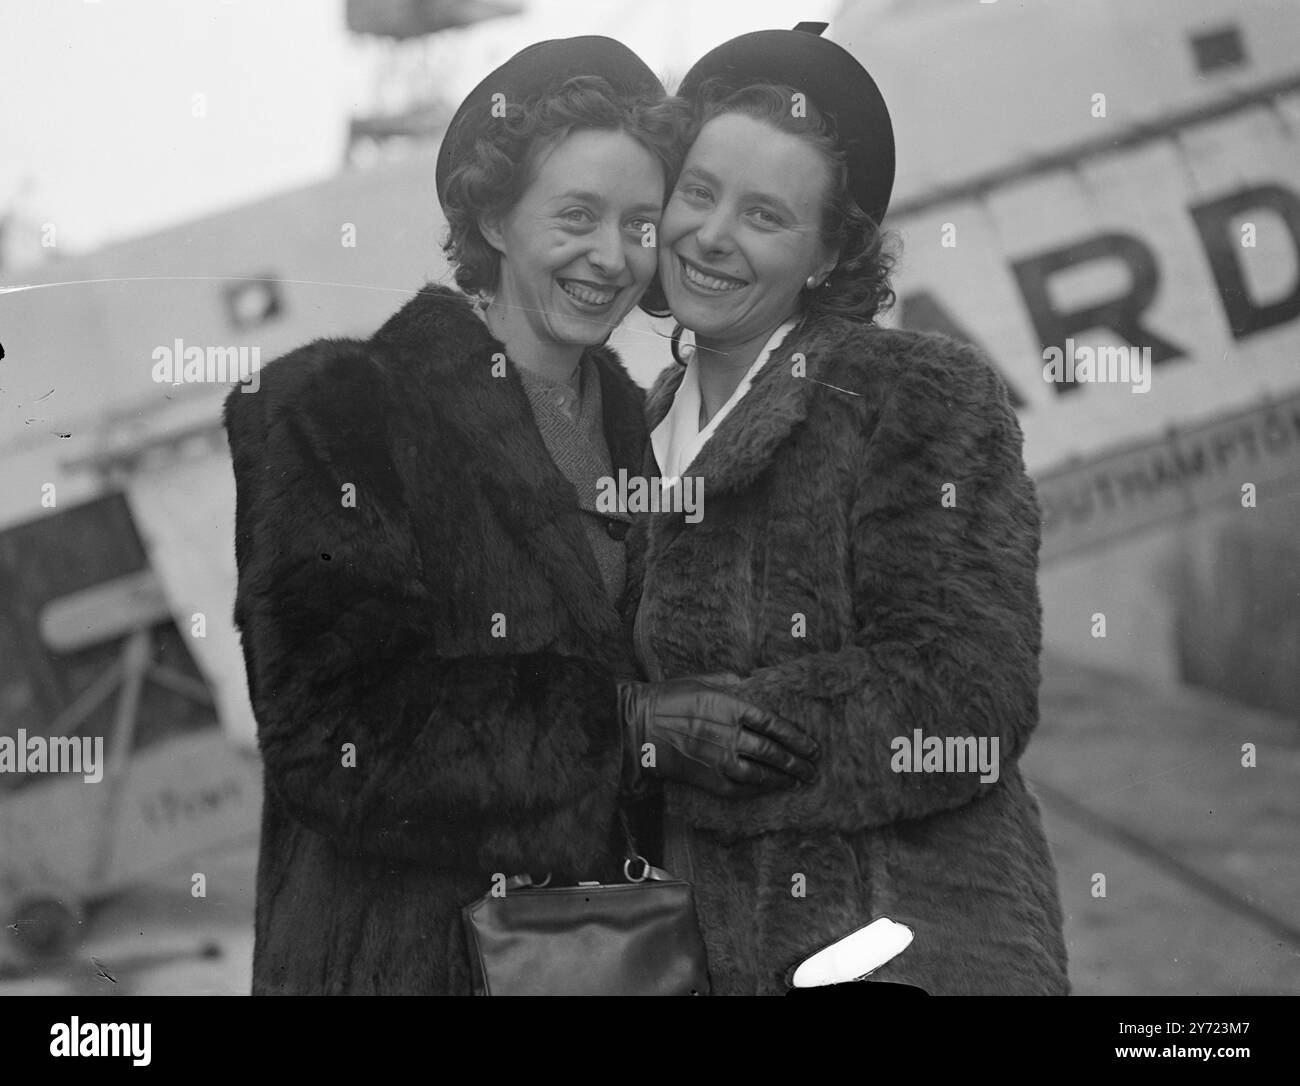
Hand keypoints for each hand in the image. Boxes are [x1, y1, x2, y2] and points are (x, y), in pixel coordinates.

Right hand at [619, 674, 818, 797]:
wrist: (638, 727)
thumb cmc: (668, 699)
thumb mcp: (700, 680)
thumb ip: (729, 682)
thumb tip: (748, 682)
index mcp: (730, 706)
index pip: (773, 724)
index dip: (796, 737)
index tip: (812, 746)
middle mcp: (729, 734)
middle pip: (773, 752)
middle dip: (797, 763)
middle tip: (813, 769)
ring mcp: (719, 759)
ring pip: (761, 774)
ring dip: (783, 779)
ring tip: (798, 782)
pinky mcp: (708, 778)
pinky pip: (740, 789)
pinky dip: (758, 790)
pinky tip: (769, 789)